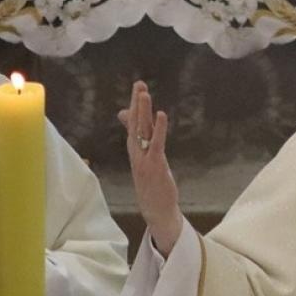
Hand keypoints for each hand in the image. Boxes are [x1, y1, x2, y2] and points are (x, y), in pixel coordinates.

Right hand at [119, 80, 181, 256]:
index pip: (134, 125)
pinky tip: (161, 114)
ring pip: (142, 131)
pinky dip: (159, 128)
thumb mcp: (145, 165)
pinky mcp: (155, 166)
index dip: (135, 106)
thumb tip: (139, 144)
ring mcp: (144, 159)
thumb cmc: (152, 187)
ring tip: (144, 92)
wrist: (156, 212)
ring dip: (143, 111)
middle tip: (139, 83)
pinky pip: (156, 143)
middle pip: (136, 124)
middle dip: (137, 103)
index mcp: (136, 152)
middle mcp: (137, 154)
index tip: (137, 88)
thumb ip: (143, 149)